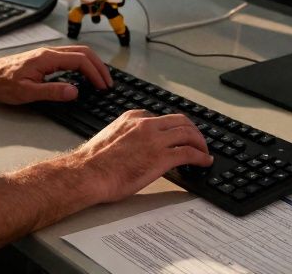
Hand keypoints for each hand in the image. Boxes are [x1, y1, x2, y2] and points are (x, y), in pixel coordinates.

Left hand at [0, 45, 112, 104]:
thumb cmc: (2, 84)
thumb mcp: (27, 92)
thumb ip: (52, 92)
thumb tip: (75, 91)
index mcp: (47, 58)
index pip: (80, 61)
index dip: (95, 73)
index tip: (103, 86)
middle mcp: (49, 52)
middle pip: (83, 52)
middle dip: (99, 67)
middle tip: (108, 82)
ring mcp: (46, 54)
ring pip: (77, 52)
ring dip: (91, 64)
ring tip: (100, 79)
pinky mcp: (43, 58)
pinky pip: (69, 56)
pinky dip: (82, 64)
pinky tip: (83, 75)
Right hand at [68, 110, 212, 203]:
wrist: (88, 174)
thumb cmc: (93, 163)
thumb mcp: (112, 138)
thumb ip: (127, 136)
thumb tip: (136, 147)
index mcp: (133, 118)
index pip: (162, 118)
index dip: (175, 127)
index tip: (179, 135)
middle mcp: (146, 124)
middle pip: (180, 121)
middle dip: (193, 131)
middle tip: (198, 141)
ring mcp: (155, 140)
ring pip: (188, 134)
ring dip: (200, 142)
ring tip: (204, 151)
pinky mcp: (161, 157)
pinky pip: (189, 153)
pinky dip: (201, 156)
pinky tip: (204, 161)